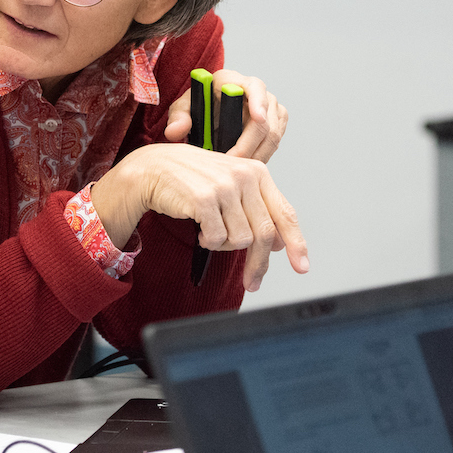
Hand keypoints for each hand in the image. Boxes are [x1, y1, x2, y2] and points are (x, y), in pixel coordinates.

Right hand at [92, 143, 308, 291]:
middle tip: (253, 283)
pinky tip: (200, 229)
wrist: (151, 169)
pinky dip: (209, 242)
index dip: (296, 243)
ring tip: (210, 231)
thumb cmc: (190, 179)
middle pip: (263, 233)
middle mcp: (244, 176)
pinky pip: (217, 239)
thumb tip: (278, 242)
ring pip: (240, 240)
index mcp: (257, 171)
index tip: (301, 267)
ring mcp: (224, 187)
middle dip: (258, 264)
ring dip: (224, 245)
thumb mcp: (229, 187)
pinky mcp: (204, 199)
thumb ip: (255, 209)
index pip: (284, 213)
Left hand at [164, 68, 288, 161]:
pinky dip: (260, 156)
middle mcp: (256, 90)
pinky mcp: (276, 123)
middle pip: (265, 120)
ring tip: (235, 169)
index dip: (259, 102)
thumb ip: (178, 118)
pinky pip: (273, 143)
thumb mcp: (183, 108)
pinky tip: (244, 166)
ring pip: (273, 135)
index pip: (254, 86)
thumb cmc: (198, 106)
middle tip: (232, 163)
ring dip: (256, 155)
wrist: (208, 112)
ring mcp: (269, 107)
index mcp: (232, 80)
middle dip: (249, 145)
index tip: (259, 119)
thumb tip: (175, 131)